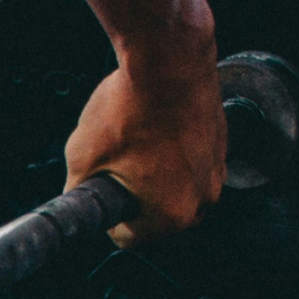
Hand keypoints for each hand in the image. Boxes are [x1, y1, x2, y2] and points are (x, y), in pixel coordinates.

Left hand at [64, 43, 224, 248]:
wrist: (169, 61)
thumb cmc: (129, 108)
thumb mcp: (83, 157)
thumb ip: (77, 189)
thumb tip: (76, 196)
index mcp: (171, 214)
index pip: (127, 237)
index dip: (105, 214)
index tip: (99, 191)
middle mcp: (203, 199)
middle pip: (155, 215)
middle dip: (132, 195)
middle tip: (115, 163)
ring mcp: (217, 171)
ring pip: (175, 187)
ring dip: (154, 175)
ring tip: (135, 141)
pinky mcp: (222, 145)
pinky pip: (191, 163)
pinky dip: (174, 153)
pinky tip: (155, 128)